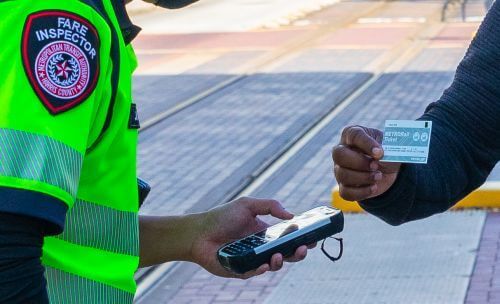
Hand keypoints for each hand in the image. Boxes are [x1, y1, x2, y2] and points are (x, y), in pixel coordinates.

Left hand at [190, 197, 311, 278]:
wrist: (198, 232)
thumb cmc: (221, 217)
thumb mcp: (247, 205)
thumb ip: (270, 206)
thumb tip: (291, 215)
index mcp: (266, 233)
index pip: (289, 238)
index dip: (302, 239)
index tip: (313, 238)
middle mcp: (262, 248)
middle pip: (287, 254)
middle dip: (298, 253)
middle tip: (304, 248)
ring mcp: (253, 260)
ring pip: (273, 265)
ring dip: (281, 262)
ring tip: (280, 255)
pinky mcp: (241, 270)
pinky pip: (255, 273)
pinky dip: (261, 269)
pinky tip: (264, 264)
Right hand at [332, 125, 400, 200]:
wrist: (388, 170)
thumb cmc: (385, 152)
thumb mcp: (389, 146)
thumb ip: (386, 148)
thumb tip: (379, 156)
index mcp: (351, 135)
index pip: (354, 135)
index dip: (366, 144)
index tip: (380, 153)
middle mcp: (341, 151)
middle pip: (339, 155)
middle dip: (359, 162)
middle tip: (376, 165)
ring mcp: (339, 169)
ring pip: (342, 174)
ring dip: (363, 177)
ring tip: (378, 176)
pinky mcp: (343, 186)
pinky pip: (345, 192)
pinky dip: (362, 192)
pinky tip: (373, 187)